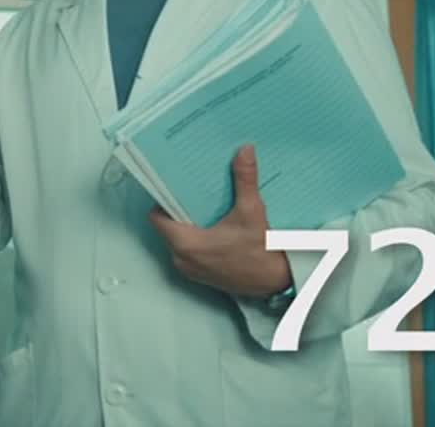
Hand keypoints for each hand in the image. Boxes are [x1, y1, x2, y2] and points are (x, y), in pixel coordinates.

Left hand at [148, 145, 292, 297]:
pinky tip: (211, 225)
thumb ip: (245, 179)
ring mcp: (190, 269)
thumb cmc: (262, 253)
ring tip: (201, 205)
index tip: (173, 185)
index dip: (163, 199)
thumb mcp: (252, 211)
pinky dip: (195, 238)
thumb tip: (244, 151)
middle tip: (190, 190)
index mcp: (186, 244)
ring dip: (187, 224)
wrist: (276, 283)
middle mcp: (182, 259)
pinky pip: (188, 251)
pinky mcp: (200, 274)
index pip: (157, 217)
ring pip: (178, 239)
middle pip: (168, 226)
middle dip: (179, 208)